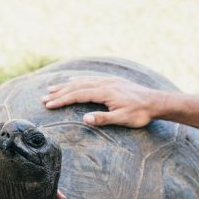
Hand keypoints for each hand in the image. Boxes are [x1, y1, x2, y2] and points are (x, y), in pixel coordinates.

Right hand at [42, 76, 158, 128]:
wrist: (156, 102)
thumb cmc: (140, 113)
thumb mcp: (123, 119)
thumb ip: (104, 119)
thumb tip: (84, 119)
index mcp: (104, 92)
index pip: (77, 95)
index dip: (61, 100)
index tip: (48, 105)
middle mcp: (104, 83)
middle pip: (76, 86)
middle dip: (59, 92)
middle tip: (43, 98)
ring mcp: (107, 81)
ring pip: (82, 81)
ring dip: (66, 86)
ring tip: (52, 89)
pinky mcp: (111, 82)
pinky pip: (90, 79)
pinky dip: (78, 80)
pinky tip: (72, 81)